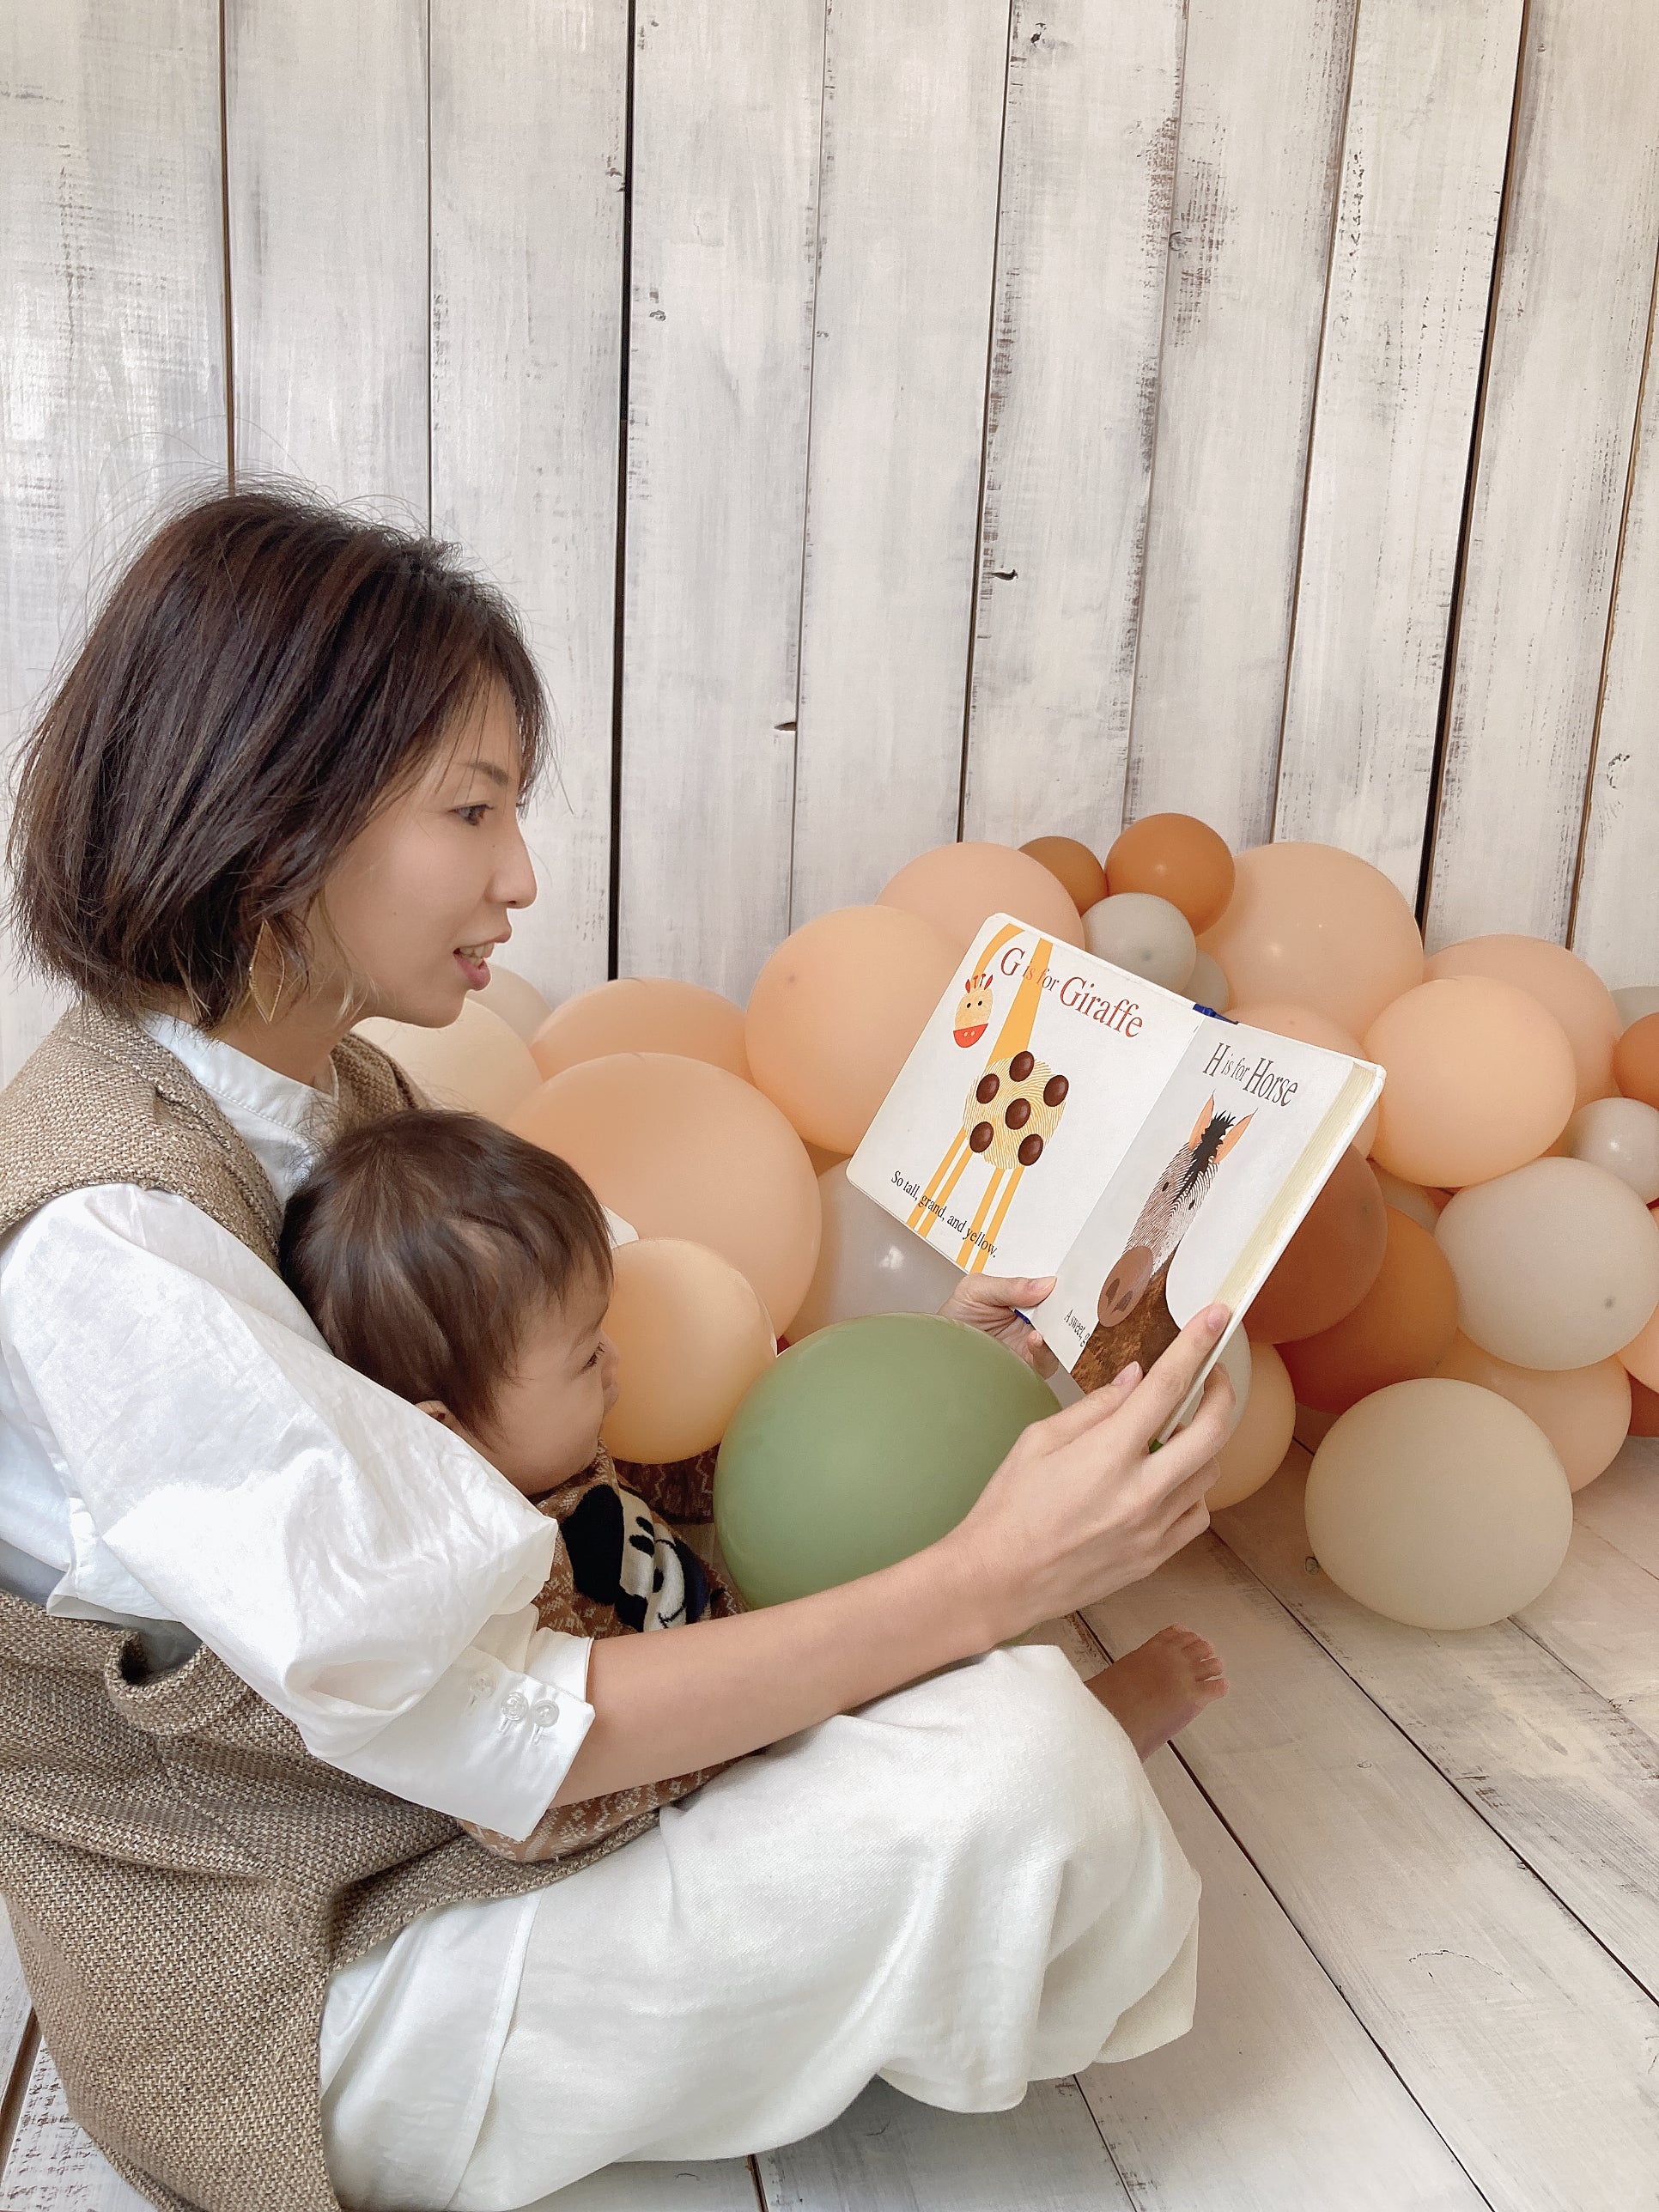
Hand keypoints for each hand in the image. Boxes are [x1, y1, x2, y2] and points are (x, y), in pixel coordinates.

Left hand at [937, 1273, 1059, 1375]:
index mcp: (1021, 1294)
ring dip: (1059, 1324)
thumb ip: (1009, 1285)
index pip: (1047, 1284)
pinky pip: (1048, 1358)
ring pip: (1059, 1332)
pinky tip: (1035, 1337)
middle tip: (1065, 1293)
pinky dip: (1045, 1348)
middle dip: (1064, 1300)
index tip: (1062, 1274)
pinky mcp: (1033, 1363)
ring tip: (1049, 1317)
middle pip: (1059, 1307)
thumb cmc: (955, 1319)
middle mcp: (1033, 1316)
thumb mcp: (975, 1290)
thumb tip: (1045, 1283)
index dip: (1057, 1279)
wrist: (941, 1353)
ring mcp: (1035, 1340)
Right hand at [943, 1302, 1235, 1640]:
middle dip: (1220, 1392)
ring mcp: (1154, 1529)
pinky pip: (1198, 1515)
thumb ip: (1094, 1407)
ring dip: (1204, 1443)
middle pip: (1212, 1430)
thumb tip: (1136, 1378)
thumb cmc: (1009, 1507)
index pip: (1167, 1386)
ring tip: (1177, 1431)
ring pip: (1210, 1473)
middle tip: (1210, 1375)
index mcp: (1108, 1455)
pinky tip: (1169, 1480)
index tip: (1217, 1317)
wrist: (998, 1581)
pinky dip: (1193, 1490)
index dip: (1196, 1345)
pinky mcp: (1156, 1557)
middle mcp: (1142, 1492)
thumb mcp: (1039, 1441)